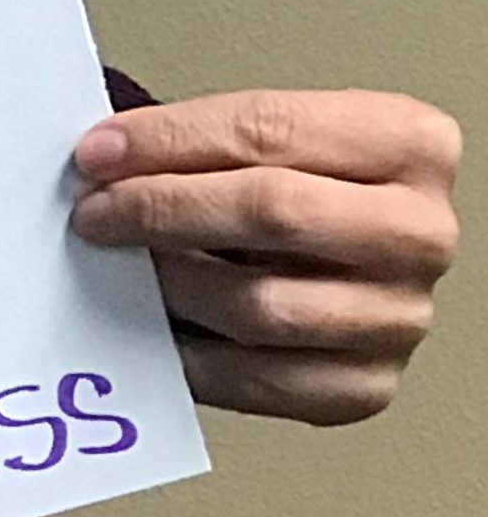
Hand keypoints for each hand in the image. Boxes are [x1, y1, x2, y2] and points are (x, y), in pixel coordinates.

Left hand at [71, 89, 459, 424]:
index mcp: (408, 144)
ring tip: (122, 265)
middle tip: (96, 212)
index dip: (172, 140)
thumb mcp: (278, 141)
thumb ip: (206, 142)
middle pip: (274, 213)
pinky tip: (151, 326)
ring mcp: (400, 317)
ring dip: (171, 285)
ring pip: (262, 305)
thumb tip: (102, 162)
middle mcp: (419, 233)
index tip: (98, 153)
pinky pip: (259, 381)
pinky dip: (189, 357)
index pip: (271, 131)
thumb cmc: (308, 189)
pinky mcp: (366, 386)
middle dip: (165, 208)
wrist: (356, 260)